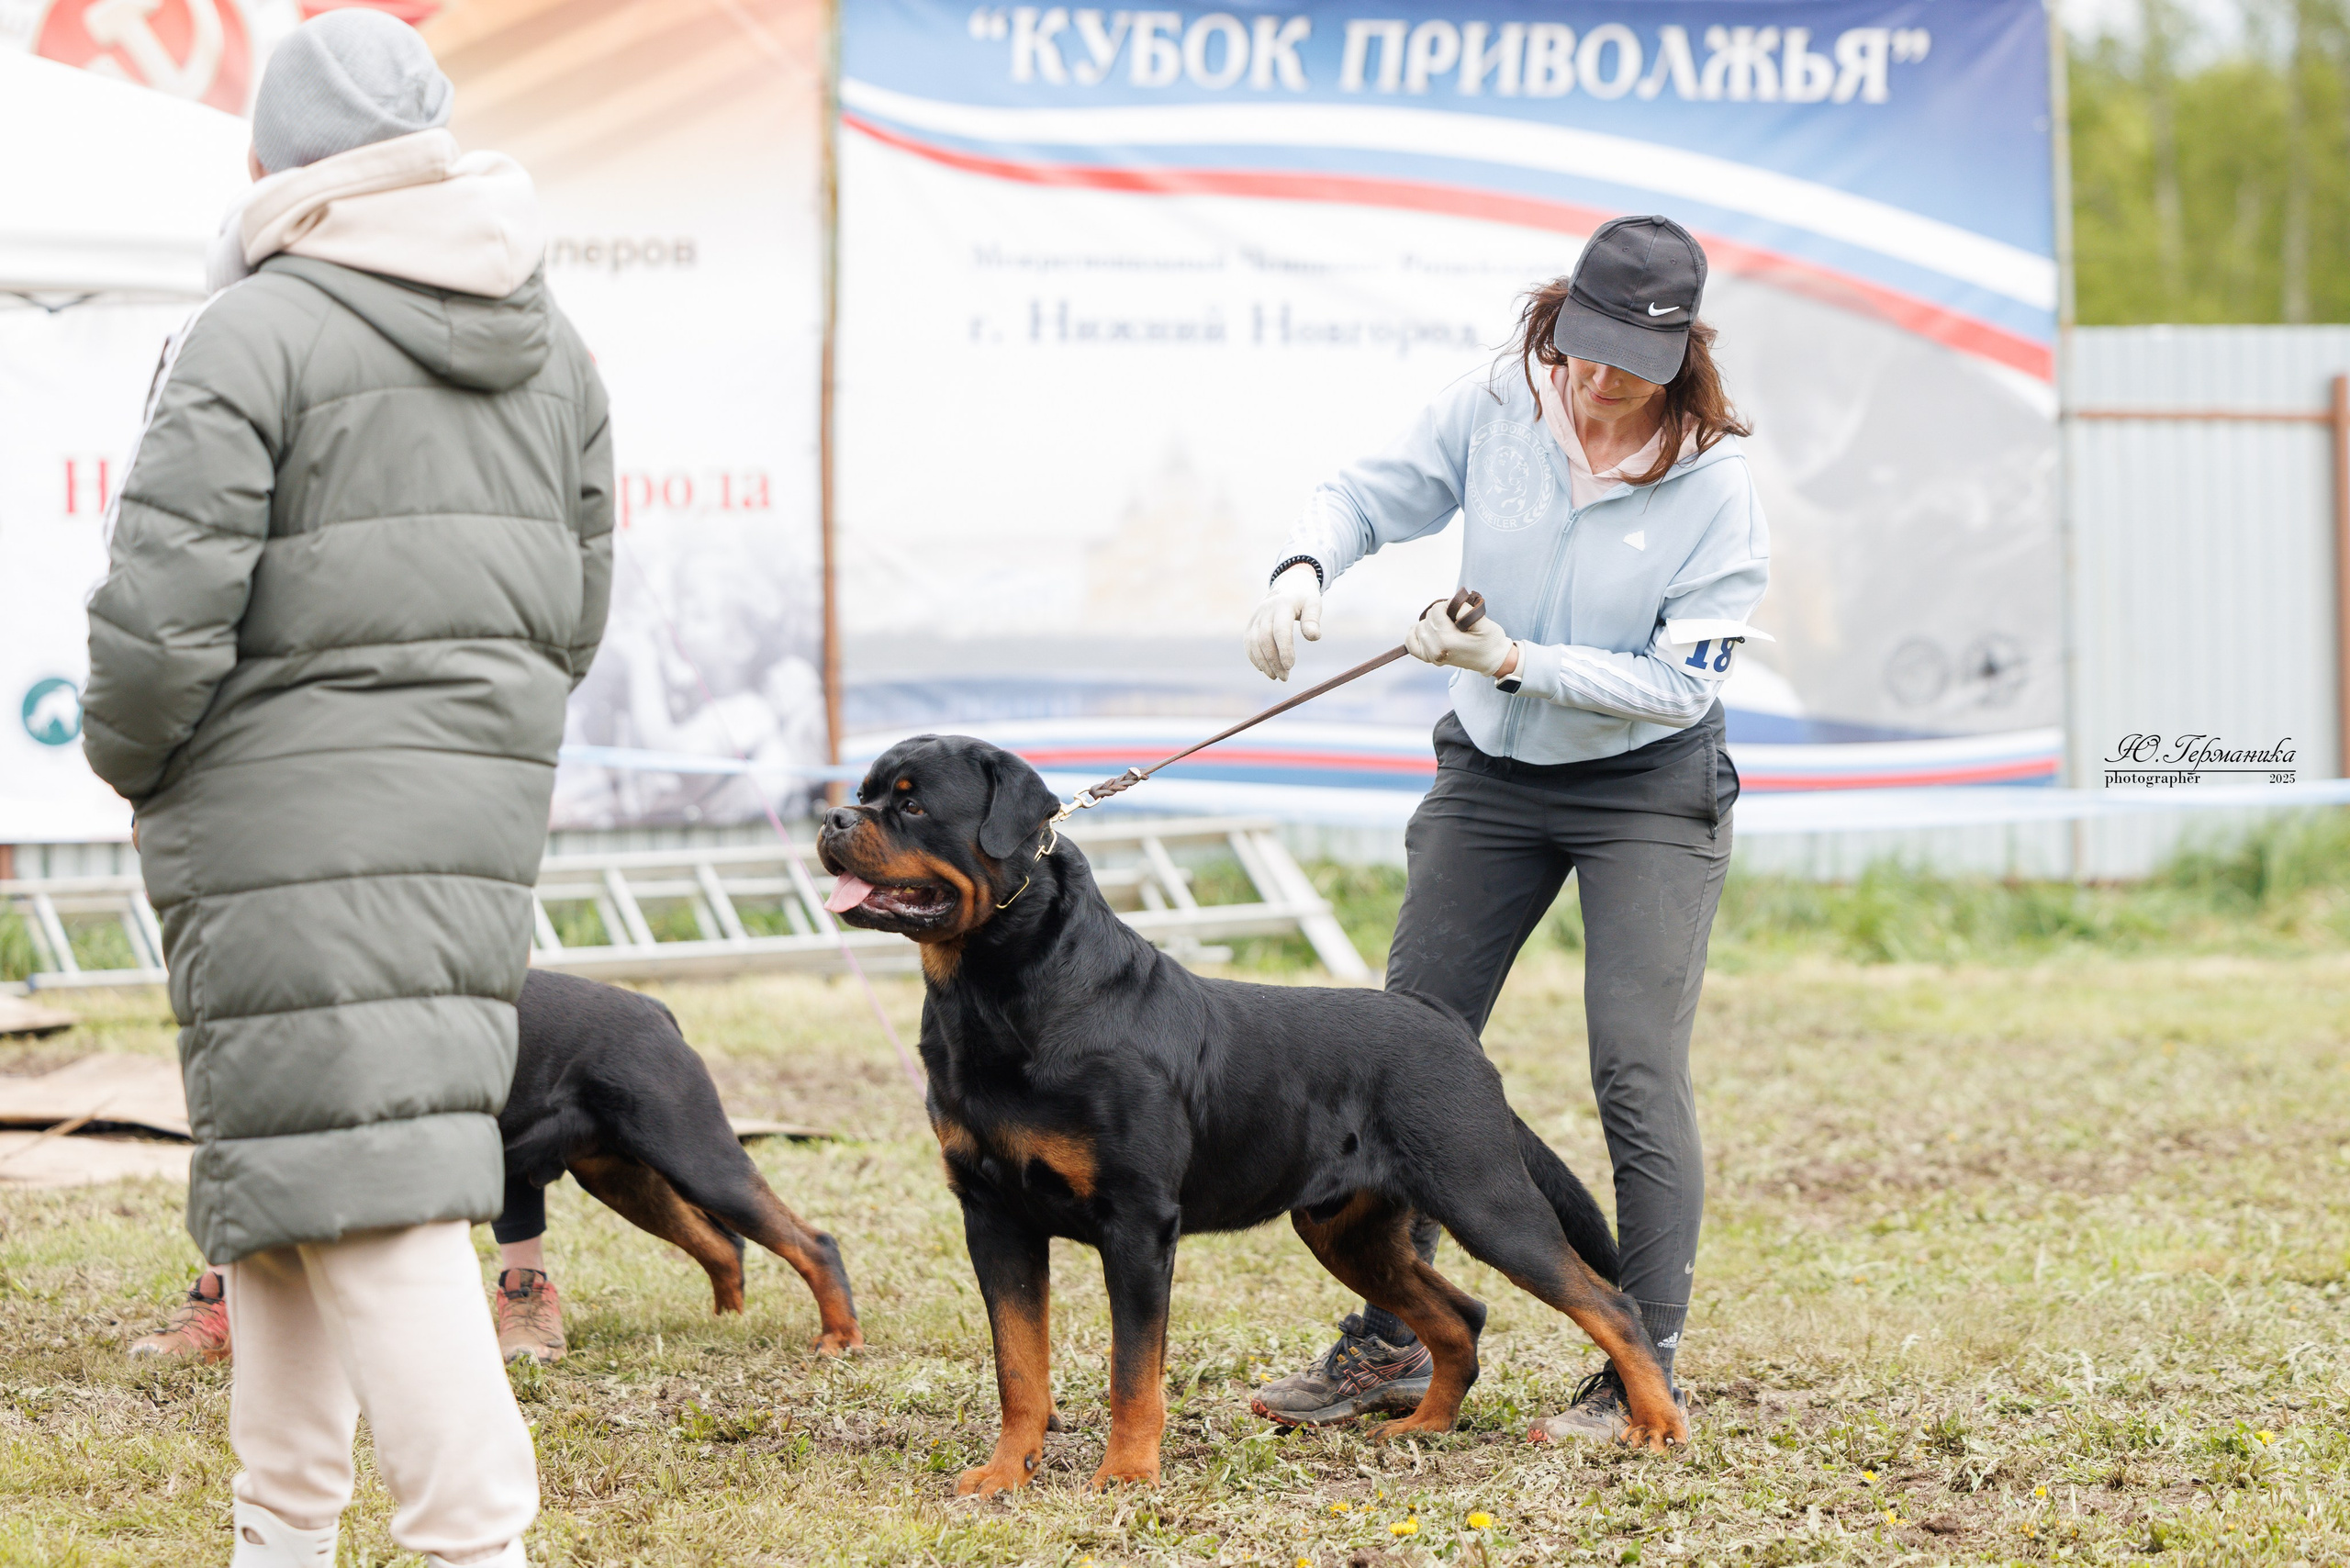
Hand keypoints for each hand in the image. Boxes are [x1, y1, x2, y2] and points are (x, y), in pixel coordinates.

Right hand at [1246, 563, 1322, 680]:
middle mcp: (1265, 610)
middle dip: (1273, 660)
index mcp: (1283, 605)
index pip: (1280, 630)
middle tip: (1285, 677)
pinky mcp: (1251, 624)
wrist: (1288, 585)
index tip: (1290, 667)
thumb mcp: (1313, 604)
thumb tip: (1313, 637)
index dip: (1284, 649)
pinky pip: (1248, 643)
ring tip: (1276, 676)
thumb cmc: (1304, 598)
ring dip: (1263, 662)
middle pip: (1265, 639)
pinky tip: (1264, 669)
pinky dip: (1254, 657)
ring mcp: (1256, 617)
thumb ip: (1312, 620)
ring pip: (1254, 643)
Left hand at [1406, 596, 1514, 675]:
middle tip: (1456, 618)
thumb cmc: (1490, 640)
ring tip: (1447, 625)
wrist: (1492, 659)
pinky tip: (1427, 630)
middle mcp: (1435, 650)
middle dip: (1441, 613)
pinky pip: (1411, 643)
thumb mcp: (1483, 622)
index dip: (1448, 604)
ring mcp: (1431, 656)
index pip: (1436, 610)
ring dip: (1431, 622)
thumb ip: (1465, 610)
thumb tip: (1450, 603)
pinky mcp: (1429, 659)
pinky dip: (1415, 634)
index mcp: (1447, 640)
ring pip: (1419, 627)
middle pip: (1428, 618)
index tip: (1460, 609)